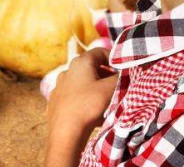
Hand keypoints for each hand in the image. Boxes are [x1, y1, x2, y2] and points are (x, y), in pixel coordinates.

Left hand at [44, 48, 117, 166]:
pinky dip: (85, 99)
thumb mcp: (110, 89)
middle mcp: (68, 70)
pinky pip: (75, 96)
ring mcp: (60, 85)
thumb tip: (127, 73)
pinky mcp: (56, 100)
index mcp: (80, 62)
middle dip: (106, 76)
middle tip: (118, 86)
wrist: (66, 131)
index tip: (124, 70)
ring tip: (107, 101)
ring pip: (83, 83)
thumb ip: (120, 78)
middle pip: (91, 68)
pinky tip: (92, 112)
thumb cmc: (89, 105)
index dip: (114, 59)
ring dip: (96, 88)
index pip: (100, 52)